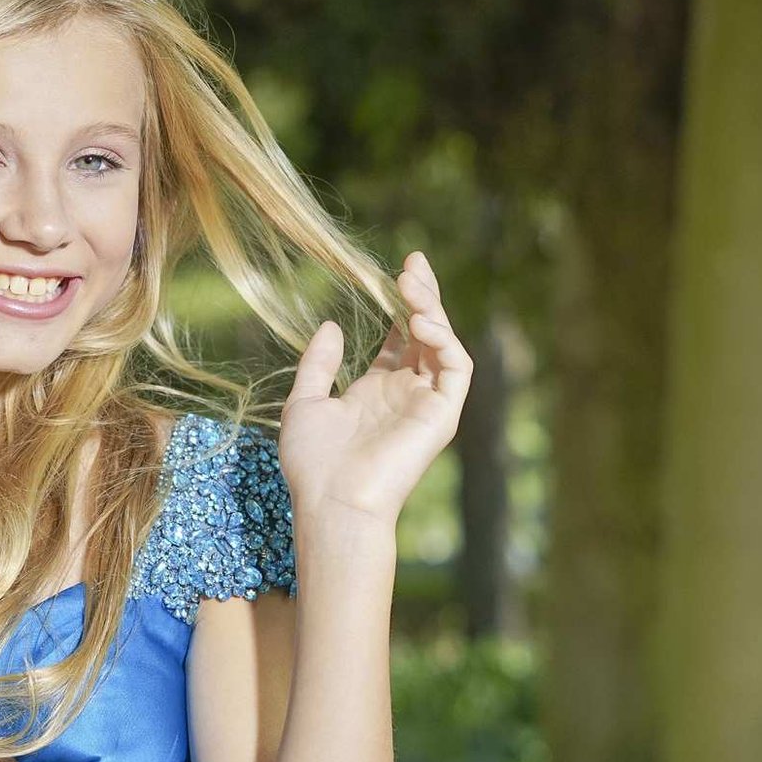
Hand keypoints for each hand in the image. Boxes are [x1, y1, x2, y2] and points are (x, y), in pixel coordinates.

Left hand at [279, 250, 472, 533]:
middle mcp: (407, 393)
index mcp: (378, 389)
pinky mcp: (443, 414)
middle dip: (422, 295)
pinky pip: (456, 368)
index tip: (396, 271)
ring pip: (443, 343)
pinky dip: (443, 340)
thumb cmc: (313, 462)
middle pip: (425, 333)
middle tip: (411, 261)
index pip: (401, 338)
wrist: (330, 500)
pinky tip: (418, 320)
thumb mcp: (305, 402)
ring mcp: (427, 403)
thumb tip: (332, 325)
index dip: (401, 303)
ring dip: (431, 310)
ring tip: (409, 283)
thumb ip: (319, 363)